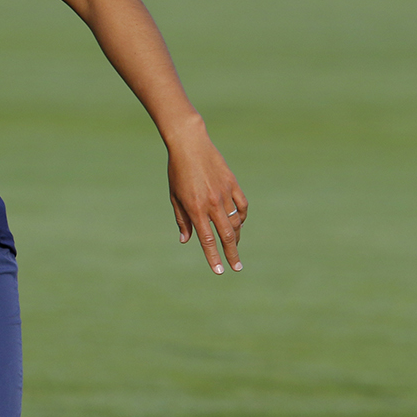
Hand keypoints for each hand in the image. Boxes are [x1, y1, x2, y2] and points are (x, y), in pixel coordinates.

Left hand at [164, 118, 247, 274]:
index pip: (206, 239)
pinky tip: (238, 223)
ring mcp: (225, 193)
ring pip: (236, 222)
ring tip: (234, 246)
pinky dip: (241, 217)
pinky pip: (242, 207)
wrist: (190, 145)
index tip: (219, 271)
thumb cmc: (177, 172)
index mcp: (195, 208)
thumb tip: (186, 241)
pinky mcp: (233, 184)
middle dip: (232, 254)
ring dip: (236, 237)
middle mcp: (212, 203)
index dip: (212, 257)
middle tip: (237, 267)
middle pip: (227, 235)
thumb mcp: (175, 196)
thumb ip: (182, 220)